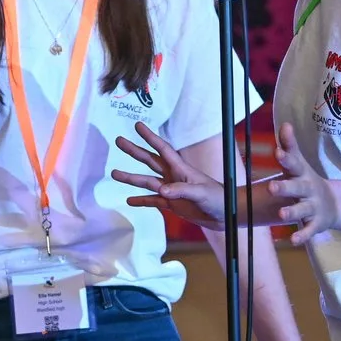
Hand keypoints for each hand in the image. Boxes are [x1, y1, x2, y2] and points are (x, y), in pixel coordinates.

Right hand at [112, 120, 228, 228]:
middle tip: (119, 141)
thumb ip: (181, 191)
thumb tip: (161, 191)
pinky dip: (142, 201)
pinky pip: (153, 201)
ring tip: (114, 173)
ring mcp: (171, 190)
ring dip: (131, 178)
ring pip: (147, 181)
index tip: (138, 125)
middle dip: (134, 151)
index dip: (150, 137)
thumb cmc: (218, 199)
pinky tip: (129, 200)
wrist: (226, 215)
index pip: (163, 149)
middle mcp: (173, 176)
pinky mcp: (172, 205)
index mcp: (181, 169)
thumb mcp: (201, 193)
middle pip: (150, 161)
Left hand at [262, 122, 340, 241]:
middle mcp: (308, 190)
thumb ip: (290, 147)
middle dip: (285, 188)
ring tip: (281, 215)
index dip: (286, 157)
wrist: (334, 205)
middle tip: (272, 187)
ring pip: (302, 210)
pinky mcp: (316, 224)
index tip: (277, 151)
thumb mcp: (300, 165)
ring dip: (292, 212)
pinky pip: (309, 230)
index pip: (294, 164)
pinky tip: (293, 241)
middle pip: (297, 188)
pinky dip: (302, 236)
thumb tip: (284, 124)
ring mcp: (313, 207)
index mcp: (302, 174)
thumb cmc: (308, 181)